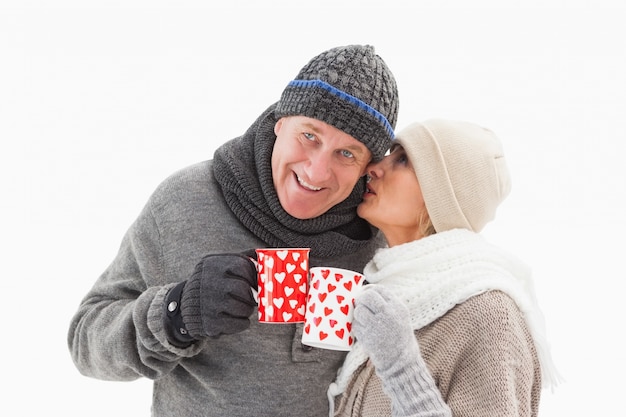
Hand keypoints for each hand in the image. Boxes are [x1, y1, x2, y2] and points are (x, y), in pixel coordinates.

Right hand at [180, 253, 257, 338]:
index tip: (259, 280)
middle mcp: (208, 283)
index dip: (255, 274)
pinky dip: (243, 322)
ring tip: (245, 307)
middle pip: (244, 288)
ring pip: (243, 307)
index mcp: (212, 265)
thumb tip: (264, 253)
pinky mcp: (210, 323)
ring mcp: (208, 304)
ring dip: (248, 308)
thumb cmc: (210, 283)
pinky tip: (239, 318)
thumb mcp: (219, 265)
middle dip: (253, 294)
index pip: (243, 265)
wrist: (185, 307)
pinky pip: (238, 323)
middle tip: (255, 297)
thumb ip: (240, 258)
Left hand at [353, 285, 451, 416]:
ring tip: (363, 321)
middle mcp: (388, 314)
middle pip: (367, 296)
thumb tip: (365, 293)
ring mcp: (377, 325)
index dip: (369, 290)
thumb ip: (387, 304)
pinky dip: (357, 327)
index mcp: (398, 307)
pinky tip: (363, 332)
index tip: (364, 293)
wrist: (402, 362)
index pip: (379, 290)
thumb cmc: (399, 337)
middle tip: (359, 304)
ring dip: (358, 314)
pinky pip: (356, 325)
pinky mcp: (367, 336)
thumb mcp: (400, 317)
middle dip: (360, 299)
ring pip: (359, 310)